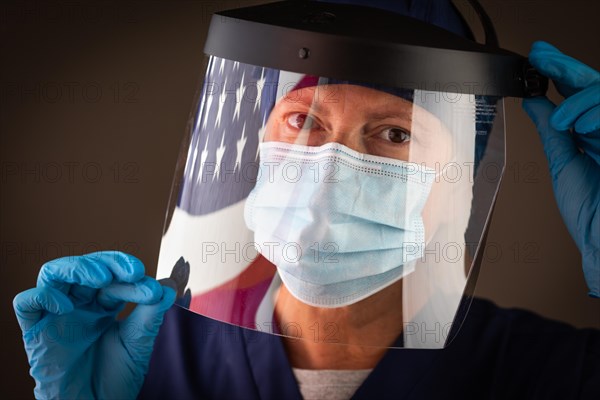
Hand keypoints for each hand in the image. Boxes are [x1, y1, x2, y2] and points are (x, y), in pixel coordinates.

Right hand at [13, 251, 175, 398]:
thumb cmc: (116, 376)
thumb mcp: (138, 342)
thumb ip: (151, 313)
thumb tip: (168, 286)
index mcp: (103, 304)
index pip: (114, 277)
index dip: (131, 276)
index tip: (153, 290)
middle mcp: (78, 304)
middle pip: (85, 266)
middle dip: (109, 263)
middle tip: (133, 271)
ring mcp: (56, 315)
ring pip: (54, 273)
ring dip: (78, 268)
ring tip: (102, 278)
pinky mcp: (35, 332)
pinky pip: (26, 302)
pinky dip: (43, 295)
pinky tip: (67, 305)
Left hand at [522, 41, 599, 296]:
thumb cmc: (590, 212)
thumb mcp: (563, 163)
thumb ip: (552, 131)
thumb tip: (534, 103)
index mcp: (593, 134)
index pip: (578, 94)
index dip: (559, 72)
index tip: (537, 59)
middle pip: (593, 86)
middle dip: (566, 67)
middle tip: (542, 56)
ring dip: (580, 97)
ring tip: (561, 117)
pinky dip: (595, 112)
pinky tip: (577, 123)